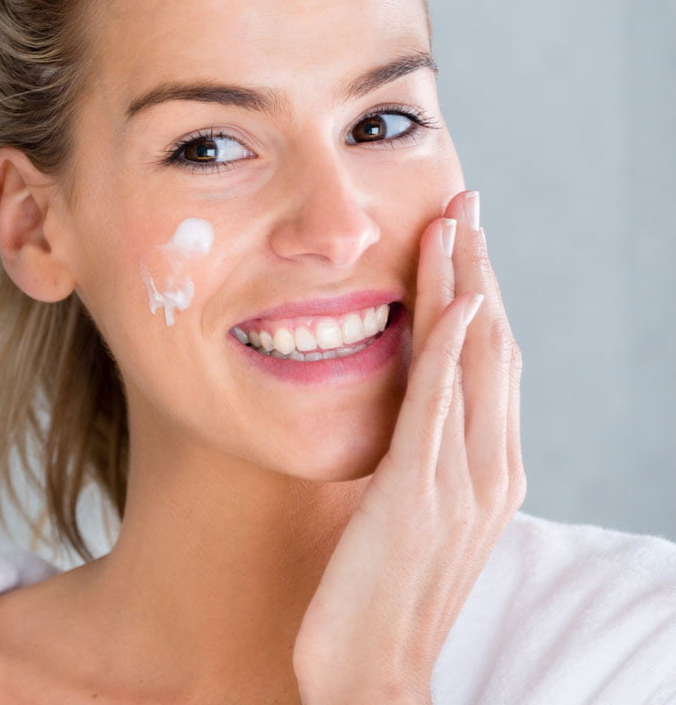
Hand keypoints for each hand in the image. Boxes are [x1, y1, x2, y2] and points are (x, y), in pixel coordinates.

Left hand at [291, 190, 526, 704]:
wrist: (370, 672)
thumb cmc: (377, 593)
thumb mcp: (402, 510)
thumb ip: (414, 456)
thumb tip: (402, 408)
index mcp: (486, 471)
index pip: (491, 363)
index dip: (480, 295)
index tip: (463, 240)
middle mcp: (490, 470)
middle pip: (494, 348)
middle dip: (479, 271)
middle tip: (465, 207)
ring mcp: (462, 484)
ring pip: (476, 362)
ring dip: (466, 286)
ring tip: (454, 223)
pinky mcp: (418, 496)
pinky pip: (441, 407)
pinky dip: (451, 349)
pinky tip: (450, 301)